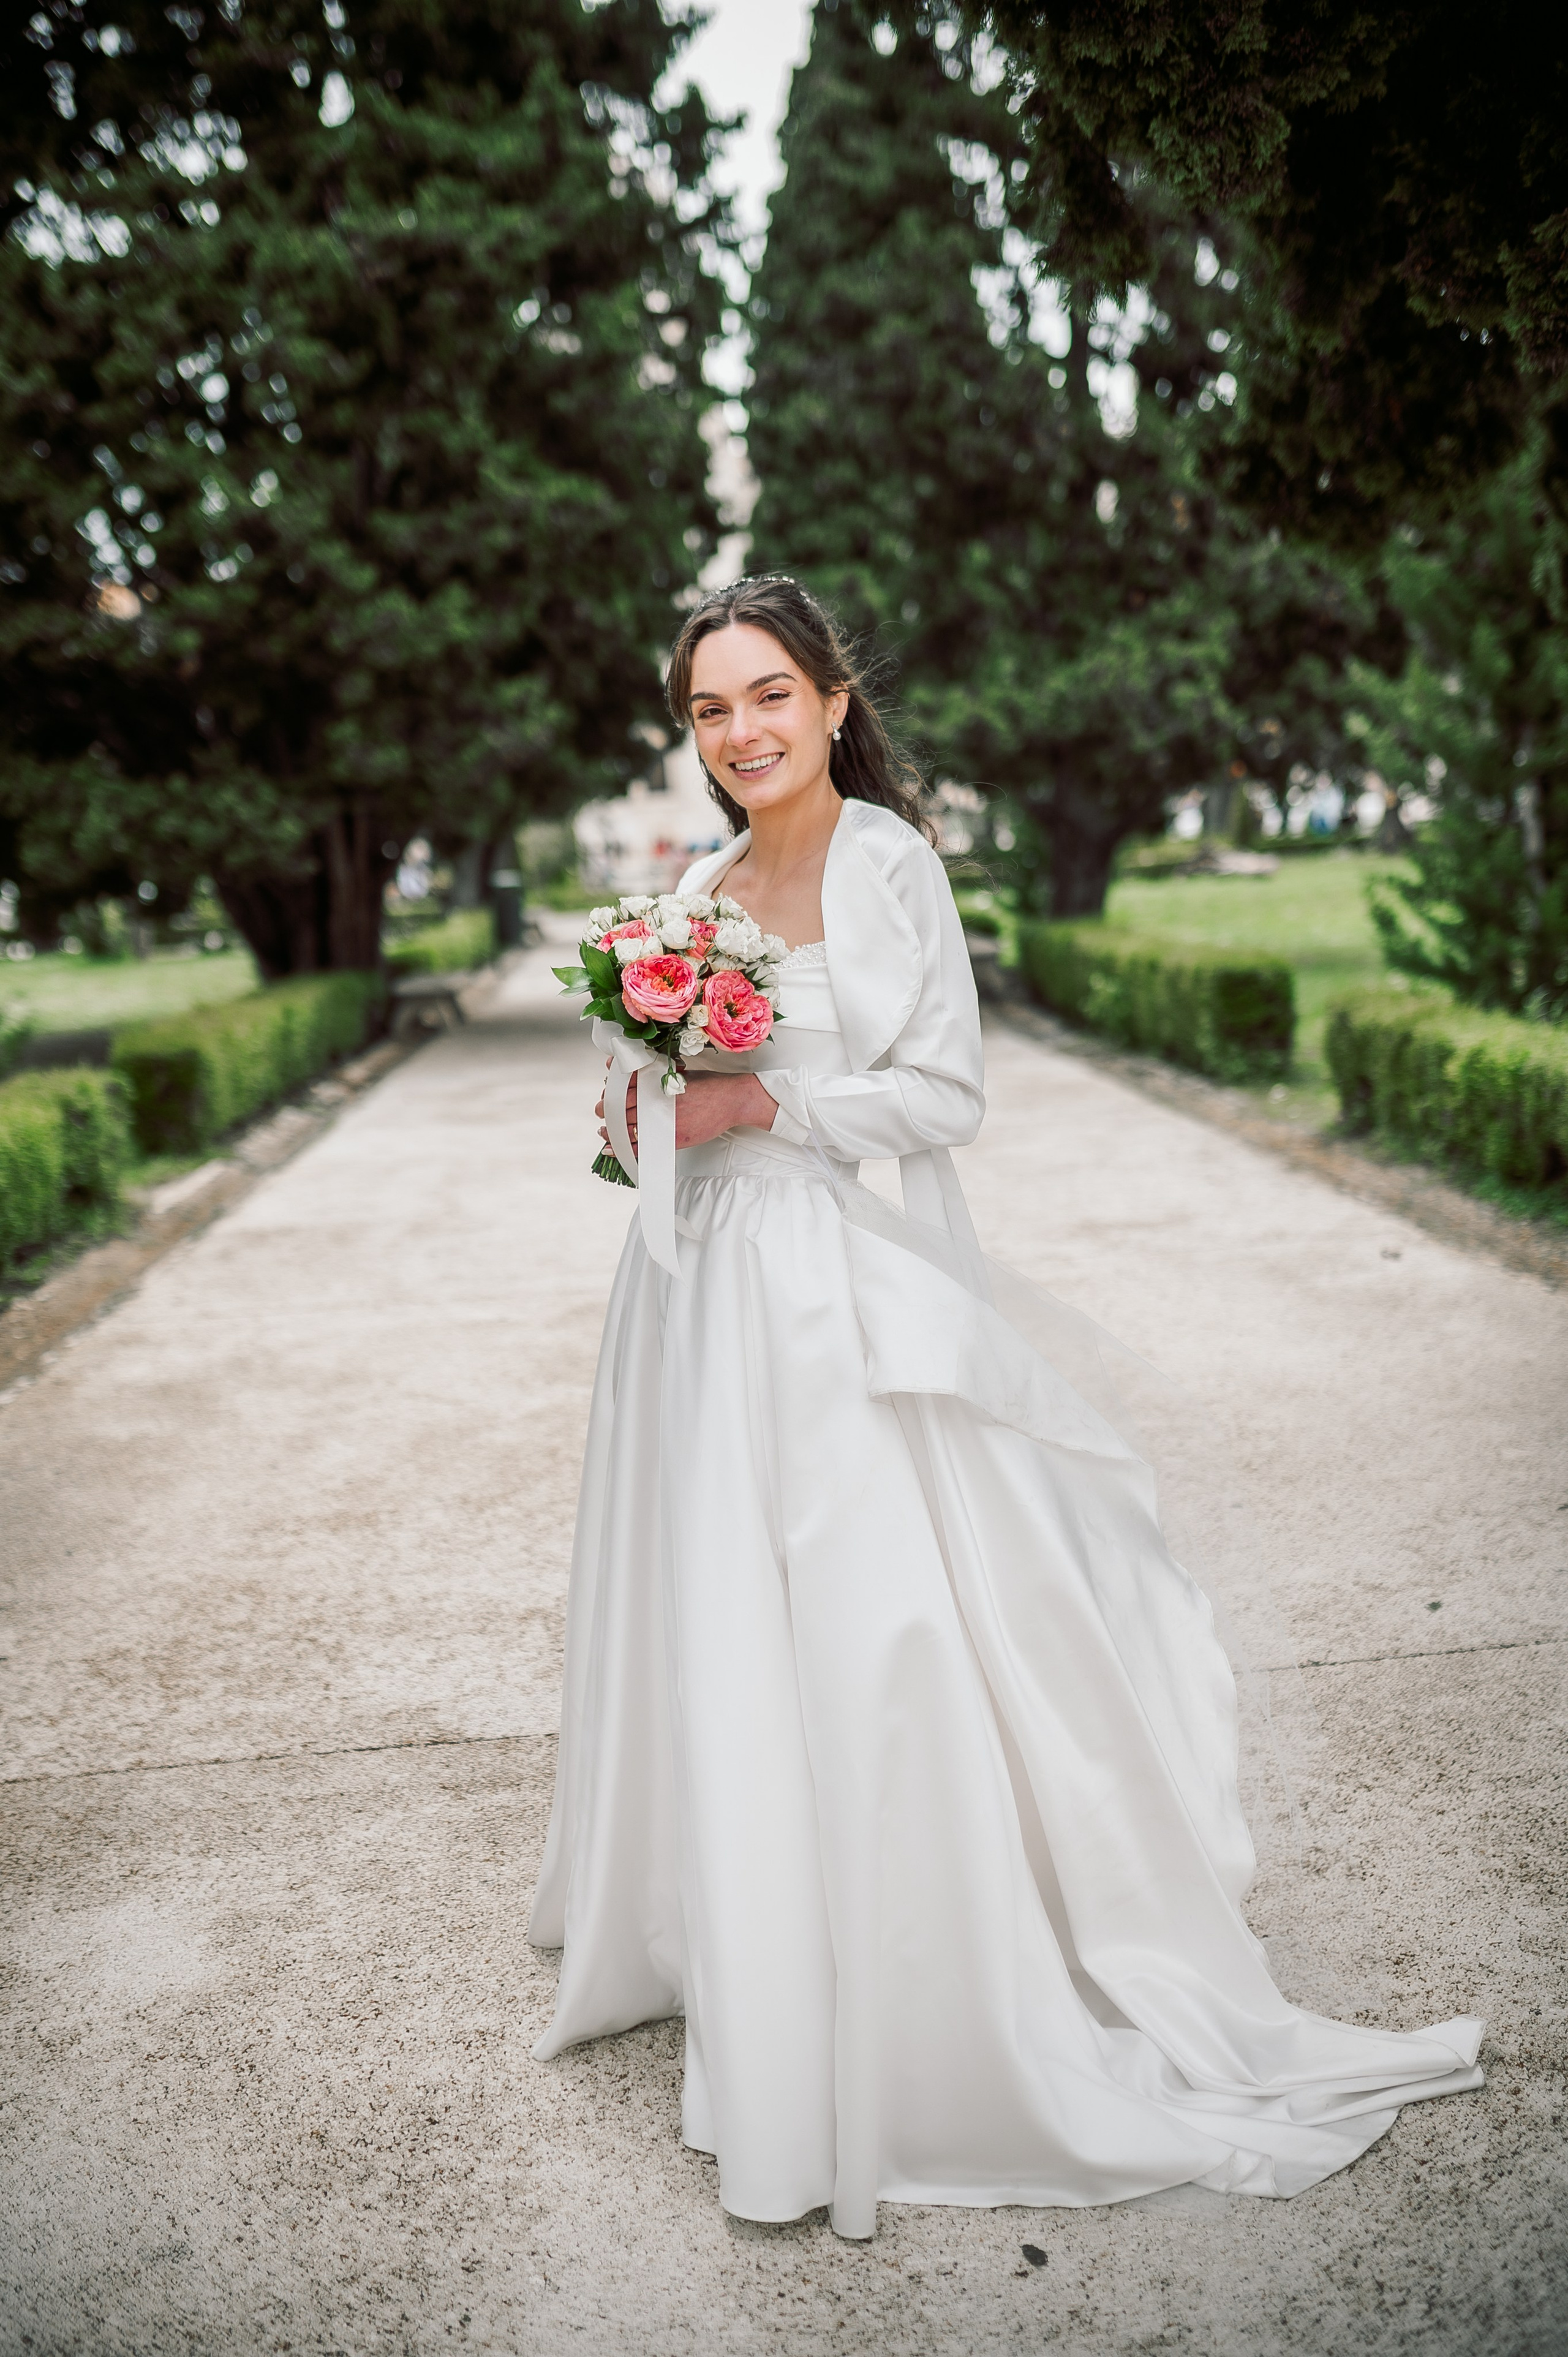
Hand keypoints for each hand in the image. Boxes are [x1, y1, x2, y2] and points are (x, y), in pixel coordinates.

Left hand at [597, 1059, 776, 1154]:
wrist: (732, 1100)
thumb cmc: (707, 1084)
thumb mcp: (677, 1071)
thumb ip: (653, 1072)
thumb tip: (625, 1069)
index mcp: (659, 1083)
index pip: (624, 1089)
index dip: (610, 1093)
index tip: (606, 1095)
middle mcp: (660, 1102)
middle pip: (621, 1109)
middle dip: (606, 1111)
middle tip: (601, 1111)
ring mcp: (666, 1122)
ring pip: (628, 1129)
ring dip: (611, 1132)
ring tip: (604, 1131)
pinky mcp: (675, 1139)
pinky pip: (643, 1148)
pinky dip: (625, 1151)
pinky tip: (614, 1150)